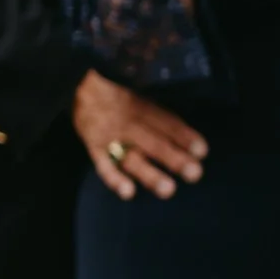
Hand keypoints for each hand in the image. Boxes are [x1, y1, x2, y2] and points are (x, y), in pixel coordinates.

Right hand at [74, 68, 208, 200]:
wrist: (77, 86)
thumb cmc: (117, 97)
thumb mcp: (140, 98)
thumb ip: (159, 116)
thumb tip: (188, 138)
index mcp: (143, 107)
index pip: (166, 123)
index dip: (184, 136)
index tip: (202, 151)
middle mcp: (129, 122)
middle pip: (154, 142)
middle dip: (174, 159)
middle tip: (194, 174)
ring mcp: (110, 136)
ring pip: (132, 157)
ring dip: (150, 174)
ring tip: (168, 190)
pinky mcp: (93, 147)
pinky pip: (103, 164)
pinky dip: (114, 179)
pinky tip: (128, 192)